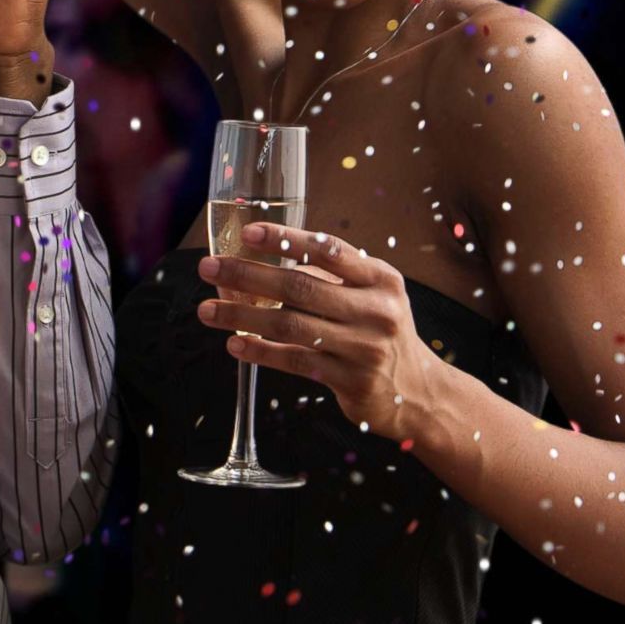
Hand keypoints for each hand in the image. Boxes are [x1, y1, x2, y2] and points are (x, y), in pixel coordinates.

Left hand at [195, 224, 455, 445]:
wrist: (417, 391)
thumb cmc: (379, 333)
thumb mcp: (370, 296)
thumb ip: (329, 278)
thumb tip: (260, 261)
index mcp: (381, 279)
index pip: (328, 250)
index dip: (286, 239)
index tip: (248, 232)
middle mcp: (376, 309)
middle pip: (300, 286)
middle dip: (248, 275)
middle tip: (209, 268)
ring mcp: (364, 347)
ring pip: (290, 326)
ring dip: (242, 317)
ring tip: (207, 310)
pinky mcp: (351, 380)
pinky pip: (295, 361)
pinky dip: (261, 352)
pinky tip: (234, 344)